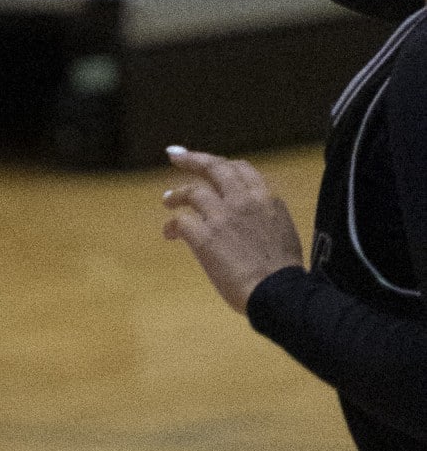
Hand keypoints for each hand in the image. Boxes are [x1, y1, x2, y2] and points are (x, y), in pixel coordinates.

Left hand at [160, 146, 304, 312]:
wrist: (278, 293)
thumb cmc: (282, 272)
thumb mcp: (282, 231)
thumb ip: (264, 215)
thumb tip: (249, 215)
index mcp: (266, 198)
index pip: (241, 169)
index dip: (221, 163)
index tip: (208, 161)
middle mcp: (244, 200)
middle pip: (214, 168)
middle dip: (192, 159)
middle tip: (174, 156)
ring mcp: (223, 216)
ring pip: (192, 192)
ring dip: (177, 195)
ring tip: (168, 200)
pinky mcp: (204, 236)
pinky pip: (181, 221)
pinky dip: (172, 226)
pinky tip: (170, 234)